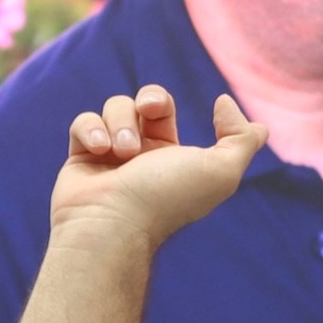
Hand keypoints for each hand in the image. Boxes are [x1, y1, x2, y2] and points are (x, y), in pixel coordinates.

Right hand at [49, 87, 264, 250]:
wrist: (113, 223)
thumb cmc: (167, 197)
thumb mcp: (222, 171)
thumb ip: (241, 138)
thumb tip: (227, 103)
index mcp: (174, 158)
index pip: (170, 113)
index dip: (177, 103)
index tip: (199, 106)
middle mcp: (142, 155)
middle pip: (146, 100)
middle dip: (152, 98)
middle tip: (150, 110)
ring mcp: (110, 156)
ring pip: (116, 107)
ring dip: (121, 122)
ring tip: (122, 151)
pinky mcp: (81, 158)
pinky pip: (84, 122)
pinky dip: (92, 130)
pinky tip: (100, 151)